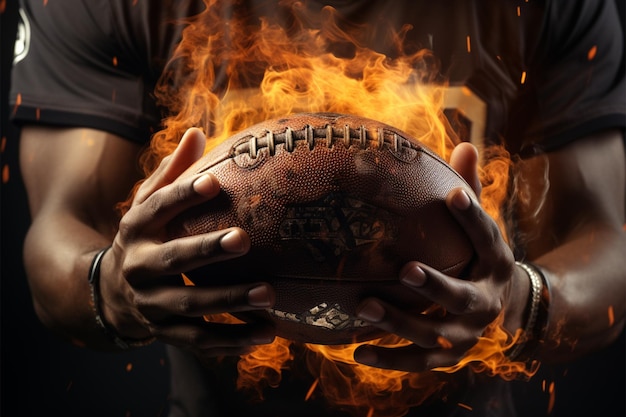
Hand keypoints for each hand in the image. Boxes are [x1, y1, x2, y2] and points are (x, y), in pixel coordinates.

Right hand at [99, 128, 275, 356]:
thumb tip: (198, 132)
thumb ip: (172, 173)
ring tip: (269, 294)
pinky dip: (231, 340)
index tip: (213, 183)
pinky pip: (198, 340)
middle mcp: (138, 266)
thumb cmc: (146, 238)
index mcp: (136, 228)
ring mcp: (150, 304)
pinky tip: (266, 332)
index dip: (182, 195)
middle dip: (205, 251)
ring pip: (188, 306)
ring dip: (228, 301)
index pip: (156, 208)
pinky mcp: (164, 333)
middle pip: (172, 260)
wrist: (109, 293)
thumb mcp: (148, 204)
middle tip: (243, 239)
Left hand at [353, 143, 517, 371]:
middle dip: (436, 286)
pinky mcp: (448, 356)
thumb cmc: (476, 256)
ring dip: (400, 322)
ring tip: (364, 306)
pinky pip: (418, 362)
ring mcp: (467, 334)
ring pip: (435, 333)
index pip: (488, 238)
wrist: (502, 307)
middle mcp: (487, 301)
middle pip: (463, 297)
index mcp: (496, 262)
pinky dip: (390, 359)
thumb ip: (470, 191)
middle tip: (405, 270)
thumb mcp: (480, 228)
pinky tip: (358, 353)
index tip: (453, 195)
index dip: (474, 217)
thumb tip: (465, 145)